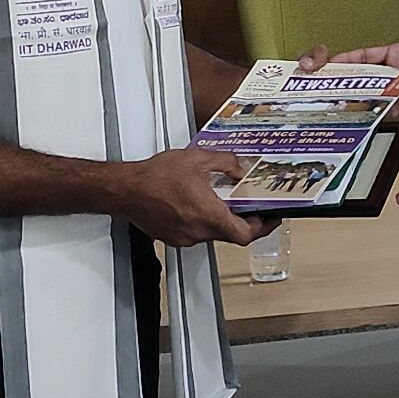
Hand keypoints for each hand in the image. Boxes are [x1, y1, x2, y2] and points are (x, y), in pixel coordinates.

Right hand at [113, 148, 278, 246]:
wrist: (126, 190)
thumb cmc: (155, 177)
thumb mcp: (197, 159)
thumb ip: (225, 163)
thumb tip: (239, 170)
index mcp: (209, 215)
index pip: (246, 234)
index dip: (264, 228)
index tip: (271, 218)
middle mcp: (199, 231)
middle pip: (231, 234)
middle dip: (243, 221)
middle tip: (250, 207)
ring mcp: (185, 238)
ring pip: (213, 233)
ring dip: (220, 219)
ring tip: (218, 199)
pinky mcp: (173, 238)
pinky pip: (196, 233)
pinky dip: (202, 221)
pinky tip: (196, 204)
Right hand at [298, 40, 398, 117]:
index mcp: (393, 53)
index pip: (359, 56)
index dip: (336, 59)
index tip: (316, 63)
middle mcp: (390, 72)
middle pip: (355, 77)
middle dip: (331, 81)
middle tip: (308, 89)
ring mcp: (396, 91)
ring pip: (365, 97)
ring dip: (346, 103)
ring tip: (324, 110)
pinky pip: (383, 113)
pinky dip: (369, 118)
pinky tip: (355, 124)